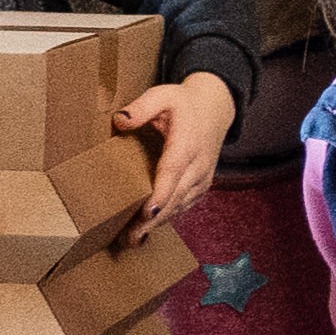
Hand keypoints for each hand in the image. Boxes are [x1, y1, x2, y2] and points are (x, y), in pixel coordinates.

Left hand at [114, 73, 234, 244]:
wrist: (215, 109)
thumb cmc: (184, 103)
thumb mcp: (162, 95)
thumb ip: (141, 107)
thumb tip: (120, 120)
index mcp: (187, 143)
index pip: (173, 172)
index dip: (161, 194)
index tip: (148, 213)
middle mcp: (198, 165)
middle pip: (175, 196)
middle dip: (154, 219)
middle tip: (130, 238)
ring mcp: (202, 177)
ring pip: (180, 205)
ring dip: (159, 224)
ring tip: (134, 240)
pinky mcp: (201, 185)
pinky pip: (185, 204)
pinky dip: (168, 218)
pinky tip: (150, 229)